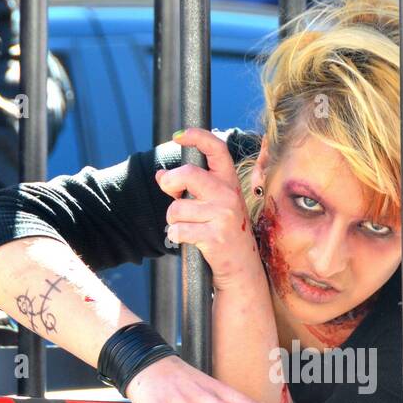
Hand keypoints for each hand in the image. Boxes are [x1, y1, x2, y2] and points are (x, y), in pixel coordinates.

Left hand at [156, 127, 261, 289]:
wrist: (241, 266)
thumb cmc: (223, 231)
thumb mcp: (211, 204)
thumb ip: (188, 187)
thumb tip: (160, 175)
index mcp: (229, 182)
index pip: (217, 149)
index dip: (197, 137)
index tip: (178, 135)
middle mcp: (229, 195)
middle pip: (188, 174)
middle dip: (170, 183)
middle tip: (170, 193)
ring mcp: (224, 215)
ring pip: (177, 208)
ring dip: (172, 220)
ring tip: (187, 227)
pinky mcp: (216, 236)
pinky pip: (178, 230)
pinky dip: (175, 236)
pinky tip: (187, 239)